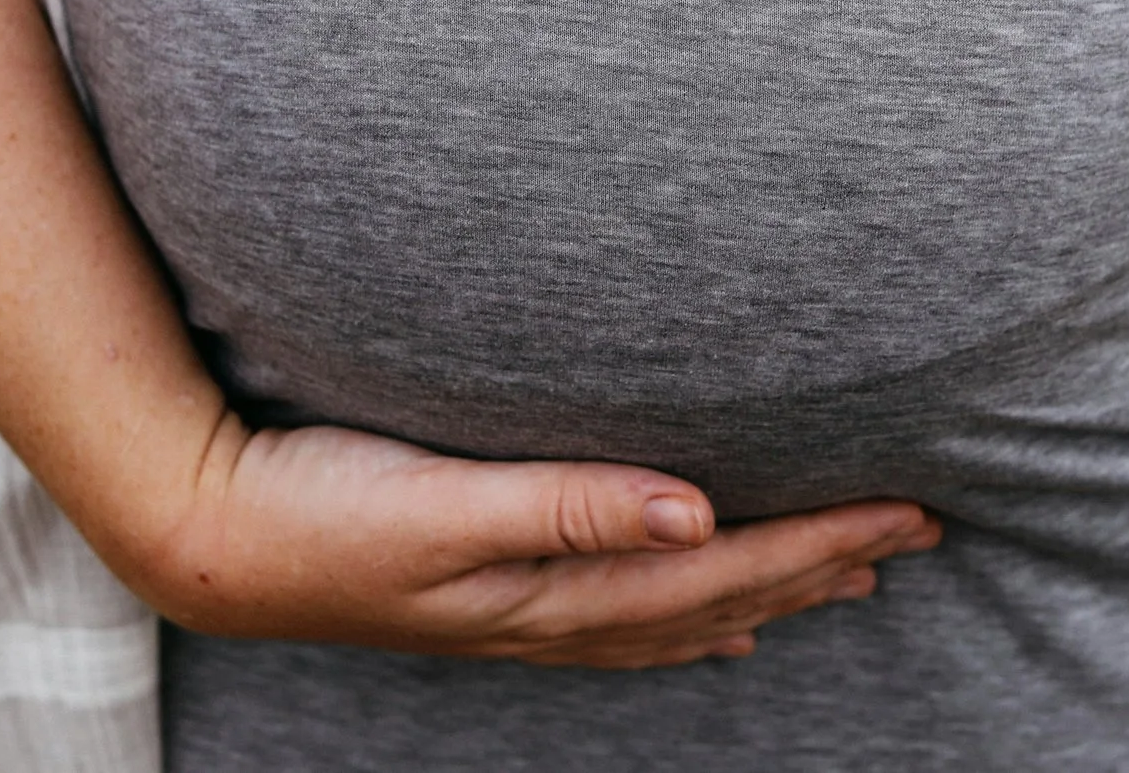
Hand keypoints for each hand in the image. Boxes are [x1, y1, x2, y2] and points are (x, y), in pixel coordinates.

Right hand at [141, 420, 939, 667]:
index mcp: (555, 587)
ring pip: (683, 615)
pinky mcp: (493, 596)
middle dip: (824, 562)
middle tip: (919, 528)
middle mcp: (553, 611)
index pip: (721, 571)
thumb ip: (568, 504)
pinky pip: (626, 621)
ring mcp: (524, 613)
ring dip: (773, 590)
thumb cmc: (319, 509)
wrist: (210, 536)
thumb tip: (697, 513)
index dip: (819, 541)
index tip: (907, 510)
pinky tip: (713, 623)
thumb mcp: (442, 505)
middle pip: (720, 596)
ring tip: (848, 575)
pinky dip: (690, 618)